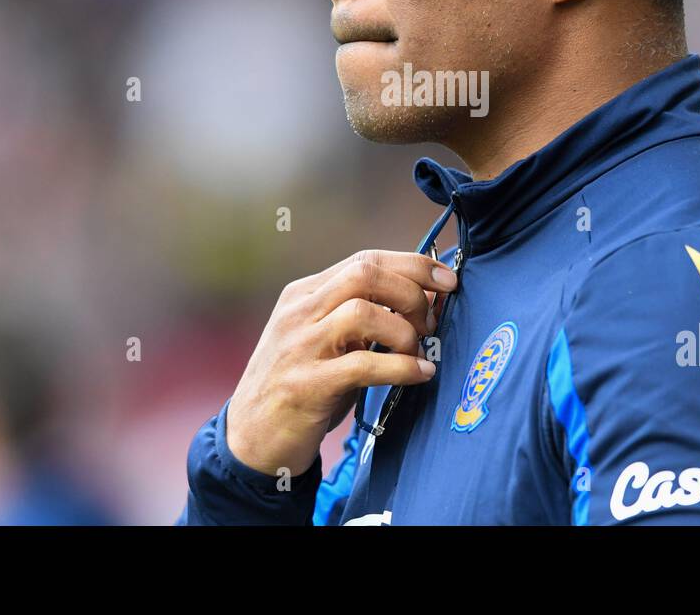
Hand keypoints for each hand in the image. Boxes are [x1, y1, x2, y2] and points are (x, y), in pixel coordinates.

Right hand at [225, 249, 458, 476]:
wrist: (251, 440)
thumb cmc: (302, 387)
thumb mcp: (329, 342)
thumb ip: (368, 317)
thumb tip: (429, 297)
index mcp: (304, 295)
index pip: (364, 260)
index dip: (413, 265)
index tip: (447, 280)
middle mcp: (299, 313)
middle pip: (364, 273)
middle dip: (411, 291)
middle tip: (430, 323)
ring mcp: (299, 347)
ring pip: (363, 311)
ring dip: (405, 331)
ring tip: (417, 352)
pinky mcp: (306, 385)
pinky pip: (363, 365)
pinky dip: (401, 367)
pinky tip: (421, 374)